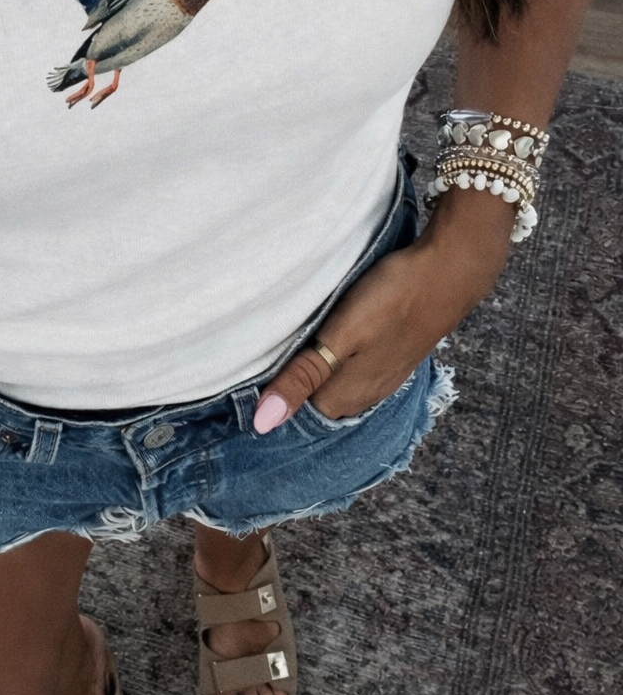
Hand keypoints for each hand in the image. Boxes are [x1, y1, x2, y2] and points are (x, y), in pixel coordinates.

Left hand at [252, 196, 510, 430]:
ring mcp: (382, 377)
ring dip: (313, 368)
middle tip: (257, 358)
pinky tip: (327, 338)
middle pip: (314, 399)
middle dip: (289, 384)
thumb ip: (302, 378)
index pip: (294, 412)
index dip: (270, 394)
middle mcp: (364, 395)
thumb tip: (263, 424)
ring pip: (333, 382)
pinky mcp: (393, 355)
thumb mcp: (341, 336)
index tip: (243, 375)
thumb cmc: (392, 299)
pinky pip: (353, 368)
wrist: (451, 271)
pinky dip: (336, 358)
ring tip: (286, 346)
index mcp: (344, 397)